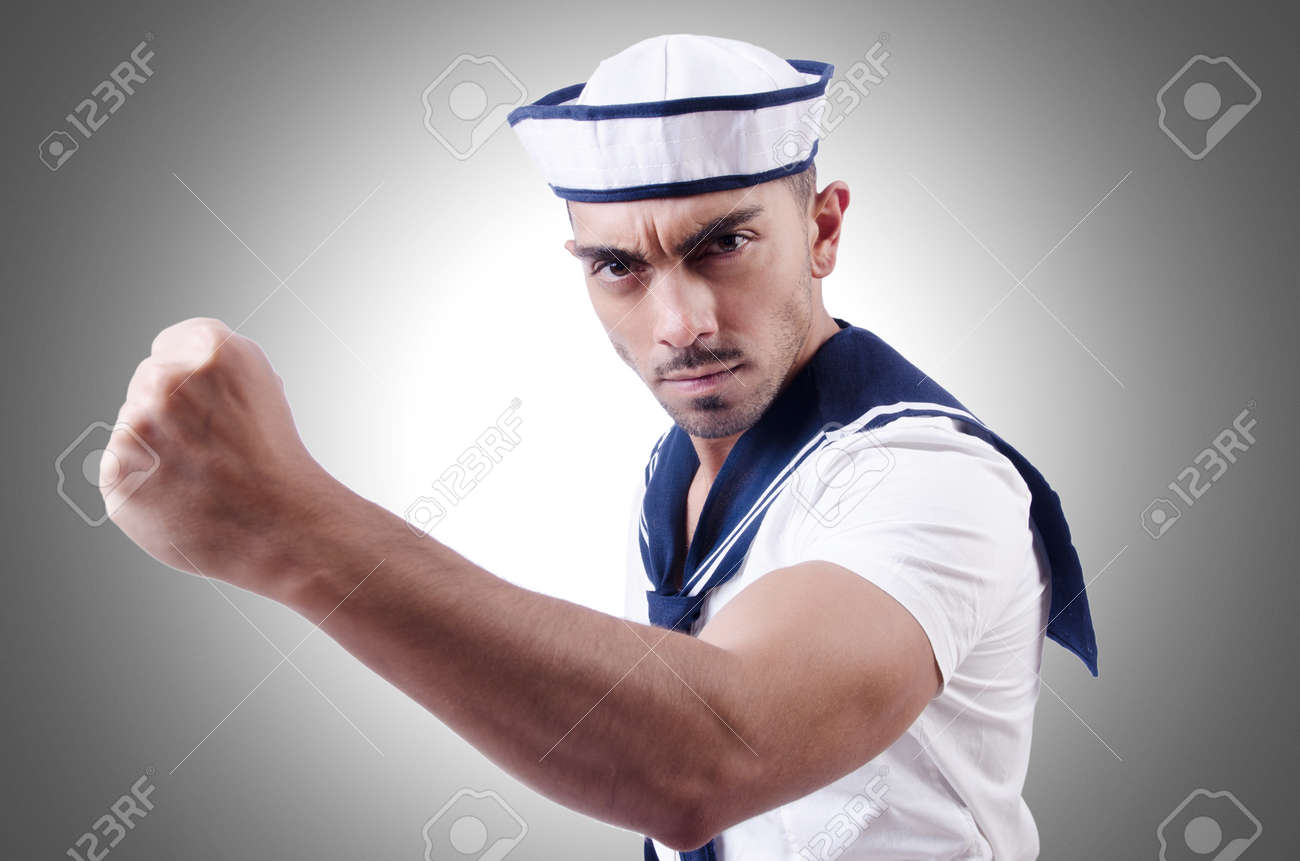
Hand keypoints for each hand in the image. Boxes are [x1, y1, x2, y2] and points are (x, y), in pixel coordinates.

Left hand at [103, 317, 335, 592]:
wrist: (284, 526)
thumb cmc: (278, 461)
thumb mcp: (263, 386)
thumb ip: (212, 366)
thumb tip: (173, 367)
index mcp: (210, 350)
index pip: (171, 344)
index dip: (194, 380)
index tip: (213, 406)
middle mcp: (166, 380)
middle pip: (147, 383)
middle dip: (172, 412)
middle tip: (212, 446)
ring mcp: (136, 429)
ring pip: (132, 427)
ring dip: (156, 447)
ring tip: (202, 475)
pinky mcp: (116, 476)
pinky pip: (120, 471)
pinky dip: (145, 485)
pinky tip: (182, 495)